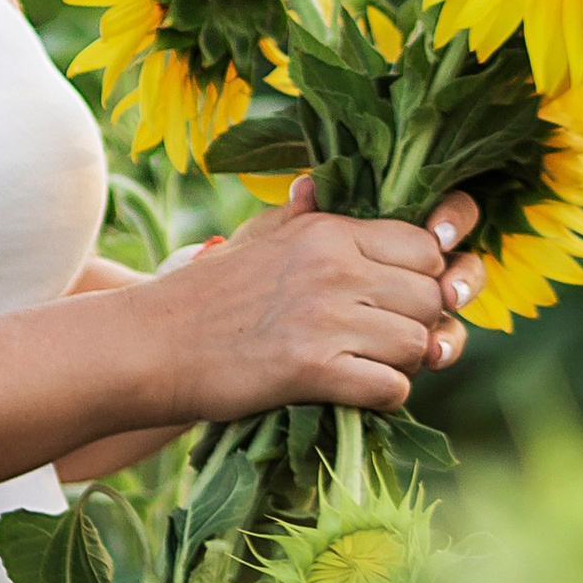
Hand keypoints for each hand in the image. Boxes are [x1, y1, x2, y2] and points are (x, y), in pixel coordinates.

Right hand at [138, 179, 485, 419]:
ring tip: (366, 364)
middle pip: (430, 296)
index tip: (395, 298)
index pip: (424, 246)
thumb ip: (299, 216)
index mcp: (326, 229)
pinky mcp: (313, 369)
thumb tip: (316, 186)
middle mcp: (334, 266)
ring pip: (419, 343)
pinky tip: (353, 391)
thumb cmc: (204, 293)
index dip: (422, 277)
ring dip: (402, 363)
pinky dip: (383, 397)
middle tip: (382, 339)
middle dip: (418, 324)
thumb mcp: (254, 237)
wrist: (152, 344)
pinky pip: (393, 387)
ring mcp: (326, 317)